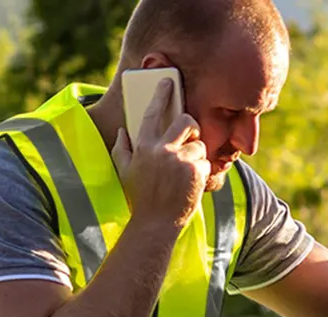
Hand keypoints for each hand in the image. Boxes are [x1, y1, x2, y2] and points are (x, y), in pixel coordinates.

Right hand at [111, 78, 209, 229]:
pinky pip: (205, 162)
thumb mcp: (125, 172)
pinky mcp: (196, 171)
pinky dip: (201, 172)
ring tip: (185, 174)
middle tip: (190, 137)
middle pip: (186, 120)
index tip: (168, 82)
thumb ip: (122, 149)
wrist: (156, 224)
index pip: (153, 113)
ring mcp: (180, 160)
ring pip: (199, 144)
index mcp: (143, 146)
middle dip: (192, 127)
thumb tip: (122, 131)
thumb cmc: (140, 198)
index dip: (161, 95)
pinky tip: (189, 185)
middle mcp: (162, 149)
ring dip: (196, 157)